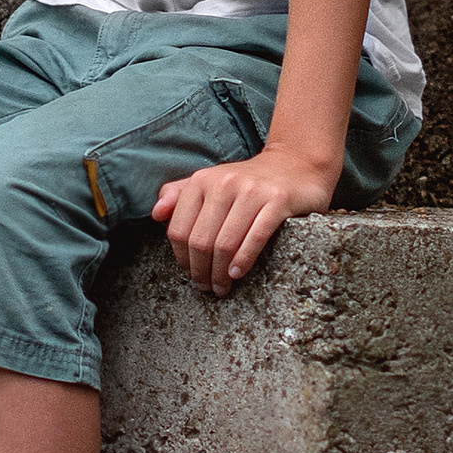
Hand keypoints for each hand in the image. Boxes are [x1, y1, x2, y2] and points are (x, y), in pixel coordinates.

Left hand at [150, 148, 336, 293]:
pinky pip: (255, 237)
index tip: (190, 272)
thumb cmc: (249, 182)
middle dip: (201, 270)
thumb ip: (180, 195)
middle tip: (206, 286)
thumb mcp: (212, 182)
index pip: (179, 229)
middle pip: (201, 240)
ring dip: (220, 273)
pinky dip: (243, 260)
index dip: (181, 258)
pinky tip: (237, 274)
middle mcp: (225, 182)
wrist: (296, 165)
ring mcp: (252, 191)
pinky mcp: (278, 200)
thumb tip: (155, 215)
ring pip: (225, 243)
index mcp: (203, 180)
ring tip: (222, 286)